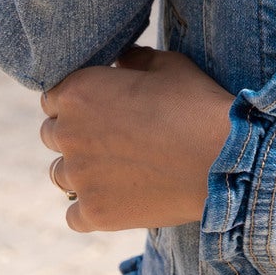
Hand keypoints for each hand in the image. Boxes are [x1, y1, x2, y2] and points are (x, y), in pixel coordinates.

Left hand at [39, 46, 233, 232]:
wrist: (224, 159)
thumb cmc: (197, 105)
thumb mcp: (168, 65)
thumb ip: (133, 59)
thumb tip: (120, 59)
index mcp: (78, 91)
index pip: (52, 97)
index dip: (77, 101)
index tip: (100, 108)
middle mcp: (68, 133)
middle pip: (51, 135)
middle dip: (75, 134)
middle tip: (112, 138)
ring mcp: (79, 177)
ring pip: (59, 175)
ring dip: (80, 171)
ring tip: (116, 169)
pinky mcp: (95, 212)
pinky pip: (73, 215)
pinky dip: (91, 209)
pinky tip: (116, 199)